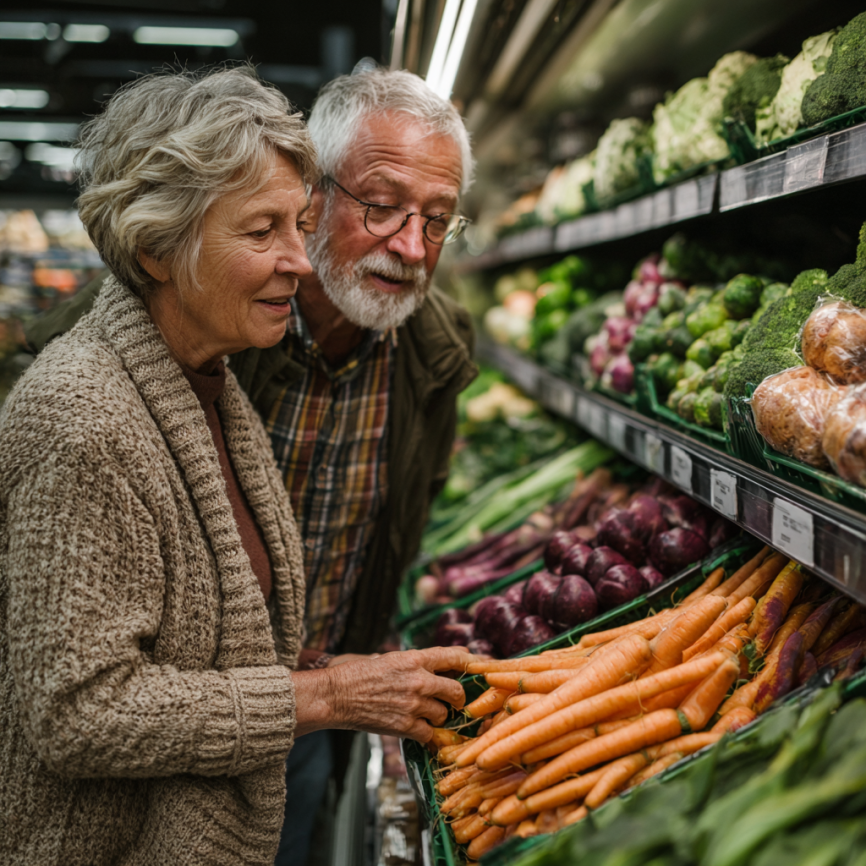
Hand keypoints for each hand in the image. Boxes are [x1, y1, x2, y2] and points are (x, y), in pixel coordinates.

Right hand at [291, 647, 471, 742]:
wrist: (336, 695)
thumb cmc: (357, 674)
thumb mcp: (388, 658)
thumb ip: (414, 662)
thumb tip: (437, 662)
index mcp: (414, 658)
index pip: (453, 656)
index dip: (469, 661)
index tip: (477, 665)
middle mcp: (419, 679)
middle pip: (456, 690)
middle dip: (458, 698)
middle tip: (454, 702)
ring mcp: (413, 704)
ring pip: (443, 714)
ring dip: (438, 717)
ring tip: (426, 715)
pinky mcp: (405, 725)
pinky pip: (429, 734)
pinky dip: (426, 735)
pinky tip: (419, 731)